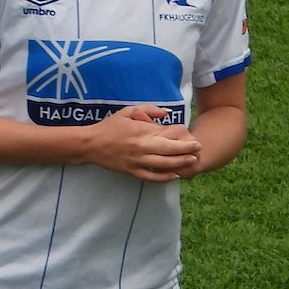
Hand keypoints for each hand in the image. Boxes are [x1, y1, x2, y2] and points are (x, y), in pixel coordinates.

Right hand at [81, 105, 201, 180]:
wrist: (90, 144)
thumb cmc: (109, 126)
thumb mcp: (128, 111)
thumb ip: (149, 110)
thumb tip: (167, 114)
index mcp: (141, 132)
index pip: (166, 136)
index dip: (182, 138)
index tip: (193, 138)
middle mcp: (141, 147)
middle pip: (169, 151)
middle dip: (186, 150)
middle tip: (198, 148)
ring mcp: (137, 162)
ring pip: (163, 165)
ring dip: (180, 164)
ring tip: (192, 161)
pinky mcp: (131, 172)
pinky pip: (151, 177)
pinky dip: (164, 178)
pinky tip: (174, 175)